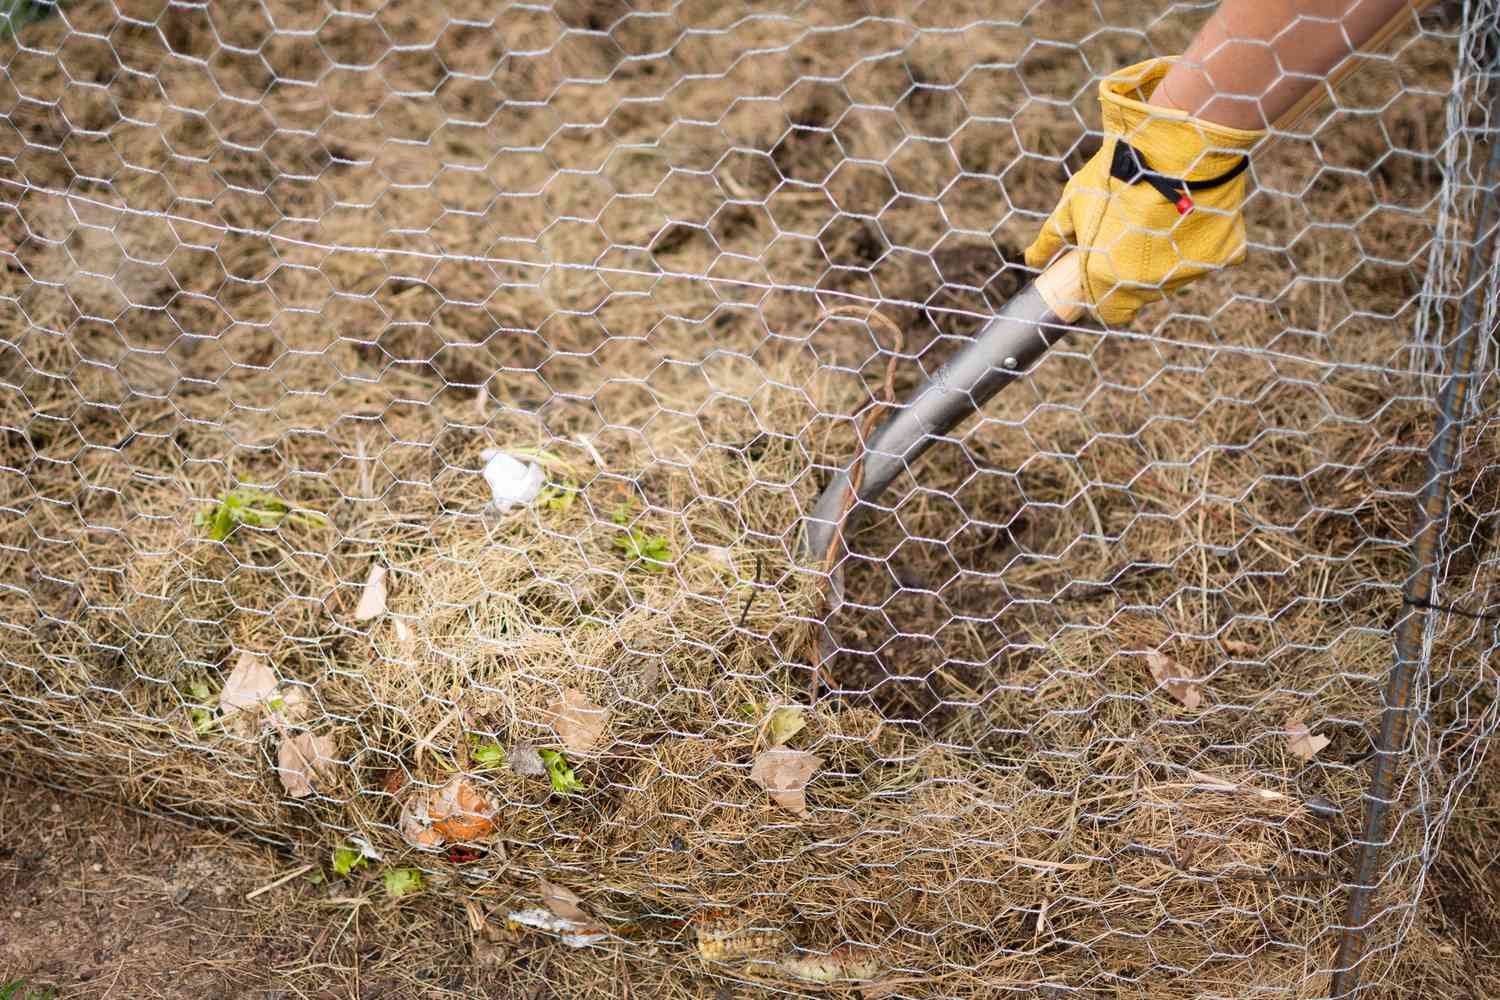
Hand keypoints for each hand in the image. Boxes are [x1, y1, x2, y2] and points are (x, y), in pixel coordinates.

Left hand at [1024, 58, 1264, 325]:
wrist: (1174, 147)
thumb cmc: (1115, 175)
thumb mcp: (1072, 203)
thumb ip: (1051, 237)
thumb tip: (1031, 260)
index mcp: (1107, 279)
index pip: (1109, 313)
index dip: (1106, 293)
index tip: (1108, 271)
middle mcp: (1147, 286)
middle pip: (1141, 296)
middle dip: (1135, 274)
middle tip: (1135, 236)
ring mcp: (1187, 273)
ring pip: (1174, 279)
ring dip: (1166, 261)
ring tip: (1161, 221)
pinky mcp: (1221, 255)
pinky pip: (1208, 258)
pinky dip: (1200, 243)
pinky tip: (1190, 217)